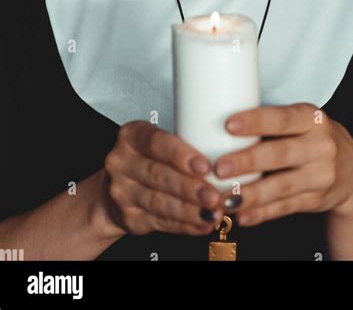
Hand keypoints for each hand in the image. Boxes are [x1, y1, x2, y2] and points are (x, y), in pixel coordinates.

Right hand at [96, 121, 224, 237]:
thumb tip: (225, 155)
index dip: (181, 155)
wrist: (119, 188)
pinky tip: (203, 223)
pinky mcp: (129, 218)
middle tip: (214, 195)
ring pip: (160, 202)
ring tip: (213, 211)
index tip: (205, 165)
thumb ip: (185, 144)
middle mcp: (122, 163)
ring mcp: (122, 192)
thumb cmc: (150, 158)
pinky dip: (185, 225)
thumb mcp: (160, 142)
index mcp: (131, 136)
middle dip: (190, 187)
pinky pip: (160, 222)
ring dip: (190, 210)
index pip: (156, 142)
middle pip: (158, 175)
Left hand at [213, 103, 352, 226]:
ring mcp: (320, 175)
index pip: (282, 118)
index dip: (256, 121)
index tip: (228, 125)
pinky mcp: (316, 200)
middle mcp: (320, 146)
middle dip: (247, 161)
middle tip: (219, 167)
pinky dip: (262, 213)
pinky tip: (242, 215)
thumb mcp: (301, 121)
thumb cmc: (311, 137)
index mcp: (312, 119)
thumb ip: (271, 123)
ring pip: (281, 185)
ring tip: (224, 197)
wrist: (351, 170)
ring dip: (251, 193)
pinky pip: (285, 207)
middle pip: (280, 153)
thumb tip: (219, 122)